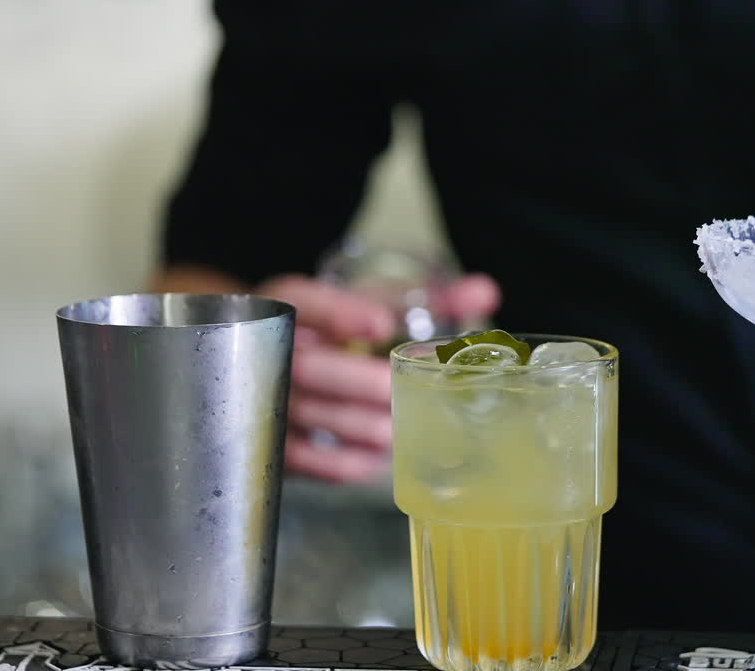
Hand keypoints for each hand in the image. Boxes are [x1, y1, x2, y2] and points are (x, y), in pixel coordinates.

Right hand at [258, 272, 500, 482]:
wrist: (275, 364)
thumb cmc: (338, 331)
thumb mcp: (372, 303)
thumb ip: (428, 299)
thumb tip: (484, 292)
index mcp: (295, 305)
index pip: (304, 301)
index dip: (340, 314)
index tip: (380, 325)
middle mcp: (274, 350)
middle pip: (308, 366)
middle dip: (359, 382)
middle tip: (401, 390)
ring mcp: (270, 398)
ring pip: (311, 416)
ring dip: (361, 426)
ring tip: (400, 429)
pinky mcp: (278, 443)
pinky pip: (309, 459)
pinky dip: (348, 462)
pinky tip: (378, 456)